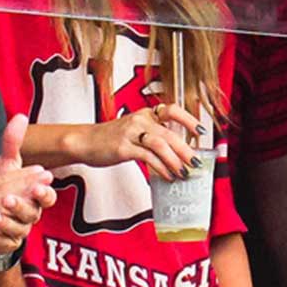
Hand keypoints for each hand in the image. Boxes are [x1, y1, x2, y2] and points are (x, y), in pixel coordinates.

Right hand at [80, 103, 203, 180]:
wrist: (85, 141)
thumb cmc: (110, 138)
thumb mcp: (134, 130)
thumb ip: (154, 136)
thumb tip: (178, 150)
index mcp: (145, 114)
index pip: (172, 110)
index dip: (189, 119)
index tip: (201, 132)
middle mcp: (140, 120)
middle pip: (169, 133)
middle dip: (186, 150)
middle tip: (195, 162)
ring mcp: (131, 133)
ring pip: (160, 145)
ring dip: (175, 161)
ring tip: (183, 172)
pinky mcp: (123, 148)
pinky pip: (148, 157)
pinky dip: (161, 168)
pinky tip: (167, 176)